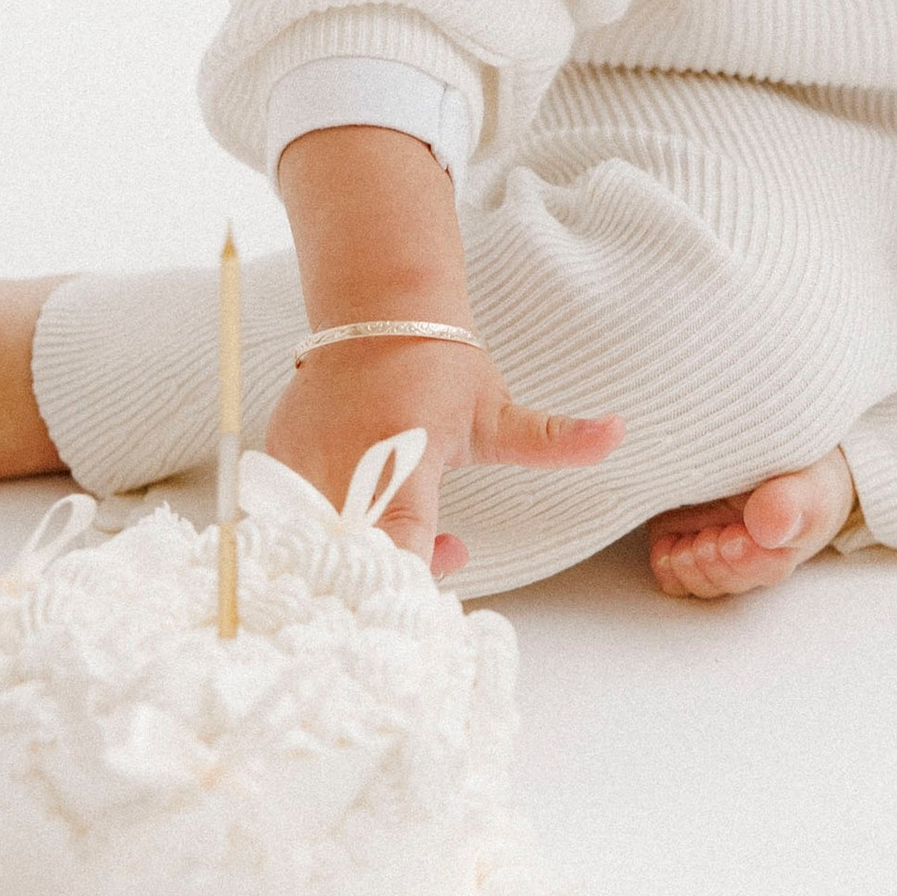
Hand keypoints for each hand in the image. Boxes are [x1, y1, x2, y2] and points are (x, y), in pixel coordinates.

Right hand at [261, 331, 621, 576]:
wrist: (378, 313)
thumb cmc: (444, 367)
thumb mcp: (496, 413)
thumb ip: (553, 440)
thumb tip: (619, 431)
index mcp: (402, 451)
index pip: (401, 542)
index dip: (419, 579)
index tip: (447, 582)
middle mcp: (343, 460)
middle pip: (354, 556)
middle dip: (395, 579)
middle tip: (444, 559)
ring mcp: (302, 461)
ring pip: (317, 545)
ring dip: (361, 559)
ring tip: (417, 538)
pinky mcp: (277, 460)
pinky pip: (290, 523)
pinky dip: (325, 537)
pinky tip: (367, 524)